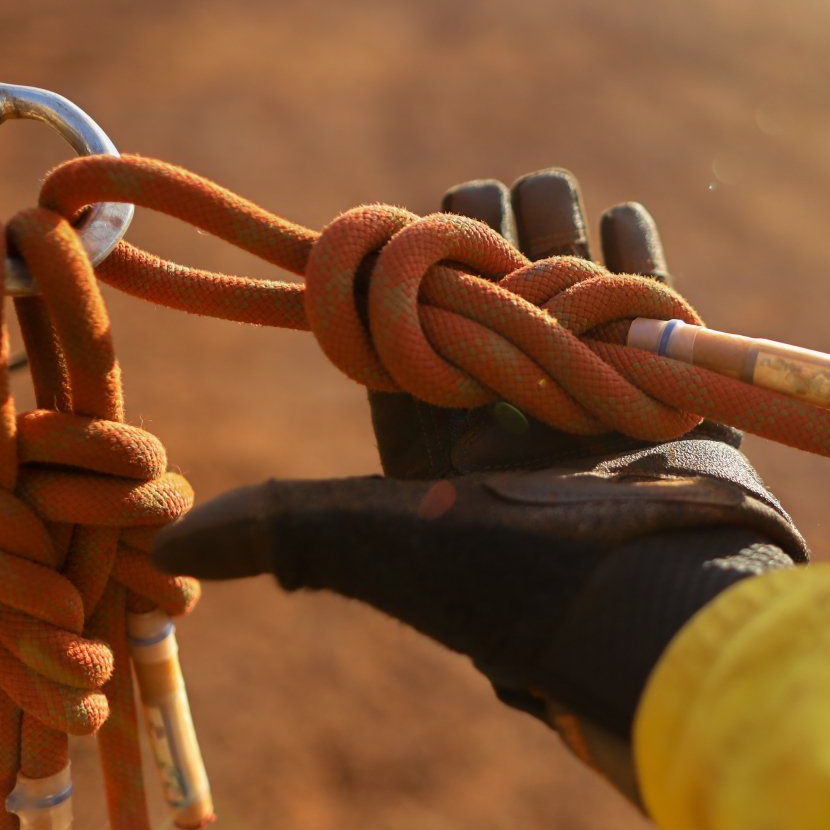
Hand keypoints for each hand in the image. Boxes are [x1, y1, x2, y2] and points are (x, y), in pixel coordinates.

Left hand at [155, 169, 806, 795]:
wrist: (661, 602)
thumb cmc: (515, 574)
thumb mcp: (376, 542)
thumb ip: (278, 525)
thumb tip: (168, 543)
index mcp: (433, 431)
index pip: (399, 313)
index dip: (395, 265)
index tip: (403, 239)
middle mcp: (508, 400)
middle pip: (479, 266)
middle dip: (479, 233)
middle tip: (487, 239)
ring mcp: (588, 376)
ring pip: (555, 253)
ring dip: (551, 227)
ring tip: (555, 241)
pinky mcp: (660, 367)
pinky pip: (638, 272)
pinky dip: (627, 240)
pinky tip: (617, 230)